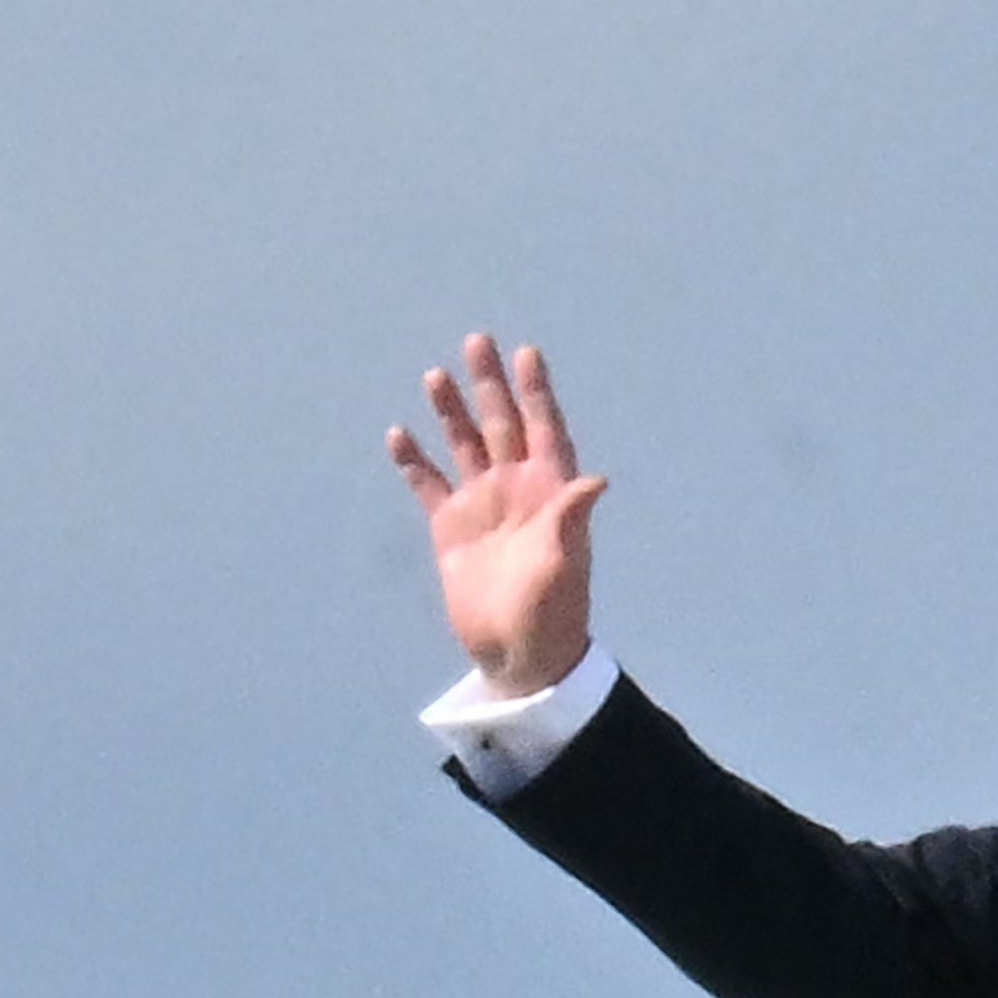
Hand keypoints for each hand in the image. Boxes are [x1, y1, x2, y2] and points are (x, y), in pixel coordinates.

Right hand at [389, 330, 606, 697]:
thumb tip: (597, 481)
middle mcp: (516, 490)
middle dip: (490, 385)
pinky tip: (399, 435)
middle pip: (501, 424)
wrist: (518, 656)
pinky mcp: (452, 530)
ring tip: (436, 376)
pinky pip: (430, 486)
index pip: (544, 429)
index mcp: (548, 492)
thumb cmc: (551, 613)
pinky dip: (415, 462)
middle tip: (477, 342)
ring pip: (465, 446)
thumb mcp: (564, 564)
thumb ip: (572, 517)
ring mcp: (482, 507)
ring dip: (451, 412)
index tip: (527, 354)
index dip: (536, 392)